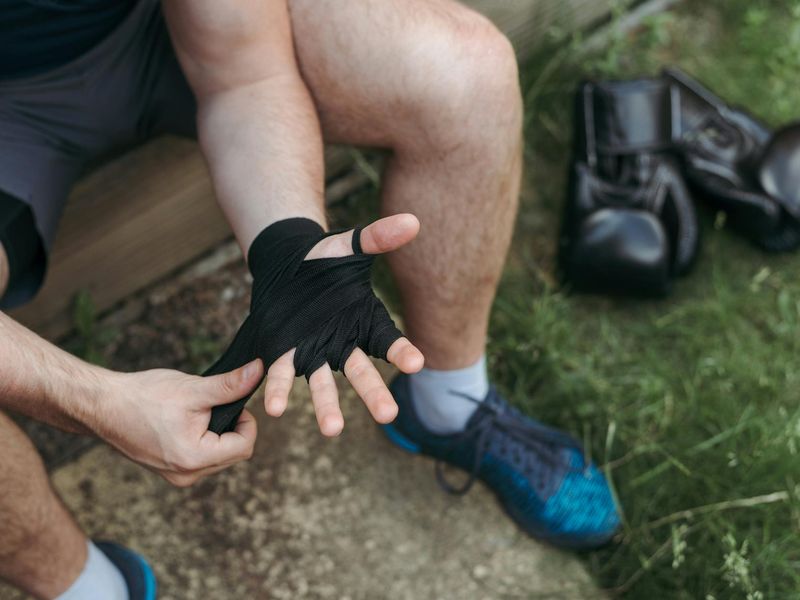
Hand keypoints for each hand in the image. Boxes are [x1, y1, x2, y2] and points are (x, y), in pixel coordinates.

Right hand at [97, 360, 263, 486]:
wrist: (102, 405)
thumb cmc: (145, 396)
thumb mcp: (193, 389)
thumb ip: (230, 385)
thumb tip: (260, 371)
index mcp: (195, 459)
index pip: (245, 446)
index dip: (247, 421)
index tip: (233, 401)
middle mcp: (187, 475)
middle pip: (234, 454)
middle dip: (233, 428)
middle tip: (214, 404)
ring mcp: (176, 476)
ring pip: (219, 457)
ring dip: (218, 434)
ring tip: (198, 412)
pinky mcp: (169, 470)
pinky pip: (201, 459)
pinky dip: (203, 440)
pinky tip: (187, 421)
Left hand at [263, 213, 424, 435]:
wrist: (286, 264)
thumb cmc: (324, 258)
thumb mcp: (349, 245)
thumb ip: (378, 237)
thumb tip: (412, 221)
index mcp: (365, 321)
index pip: (389, 340)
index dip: (403, 352)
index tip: (416, 362)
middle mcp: (343, 343)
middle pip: (362, 372)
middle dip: (374, 394)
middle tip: (388, 415)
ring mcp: (314, 352)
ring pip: (323, 383)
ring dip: (327, 406)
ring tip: (331, 430)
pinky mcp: (285, 353)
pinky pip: (283, 374)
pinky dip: (279, 390)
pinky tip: (275, 408)